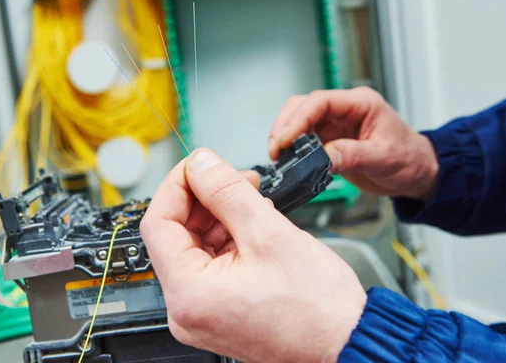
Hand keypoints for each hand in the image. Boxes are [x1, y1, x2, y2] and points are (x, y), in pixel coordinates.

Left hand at [140, 148, 366, 362]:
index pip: (157, 224)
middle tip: (235, 178)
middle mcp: (187, 310)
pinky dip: (228, 237)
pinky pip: (210, 262)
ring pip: (194, 246)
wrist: (347, 342)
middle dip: (204, 199)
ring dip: (218, 216)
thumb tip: (201, 164)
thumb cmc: (318, 308)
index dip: (177, 185)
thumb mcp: (270, 233)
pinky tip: (251, 224)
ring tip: (251, 201)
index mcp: (190, 295)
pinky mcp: (218, 309)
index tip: (198, 164)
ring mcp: (202, 312)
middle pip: (175, 234)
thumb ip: (227, 191)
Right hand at [268, 87, 438, 200]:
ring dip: (284, 137)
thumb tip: (323, 158)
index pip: (320, 102)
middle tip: (276, 150)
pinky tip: (288, 162)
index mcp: (361, 104)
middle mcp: (344, 110)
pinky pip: (303, 140)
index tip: (285, 139)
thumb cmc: (409, 159)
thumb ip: (352, 156)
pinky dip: (292, 150)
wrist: (417, 173)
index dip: (298, 119)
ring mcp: (335, 124)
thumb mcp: (383, 158)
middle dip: (285, 126)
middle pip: (302, 107)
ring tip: (278, 157)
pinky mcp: (329, 140)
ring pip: (299, 121)